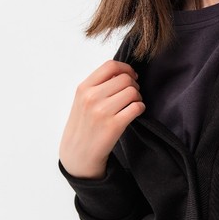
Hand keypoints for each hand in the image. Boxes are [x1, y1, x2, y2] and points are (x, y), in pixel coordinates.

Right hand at [59, 60, 144, 178]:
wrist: (78, 153)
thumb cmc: (83, 124)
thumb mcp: (82, 100)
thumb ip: (98, 84)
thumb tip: (124, 72)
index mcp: (84, 88)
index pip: (110, 65)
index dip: (126, 68)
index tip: (131, 76)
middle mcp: (91, 97)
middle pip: (125, 79)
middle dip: (134, 85)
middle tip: (132, 95)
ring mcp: (102, 111)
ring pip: (133, 92)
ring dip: (138, 97)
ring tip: (133, 104)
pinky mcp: (114, 125)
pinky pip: (137, 107)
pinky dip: (140, 108)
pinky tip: (135, 113)